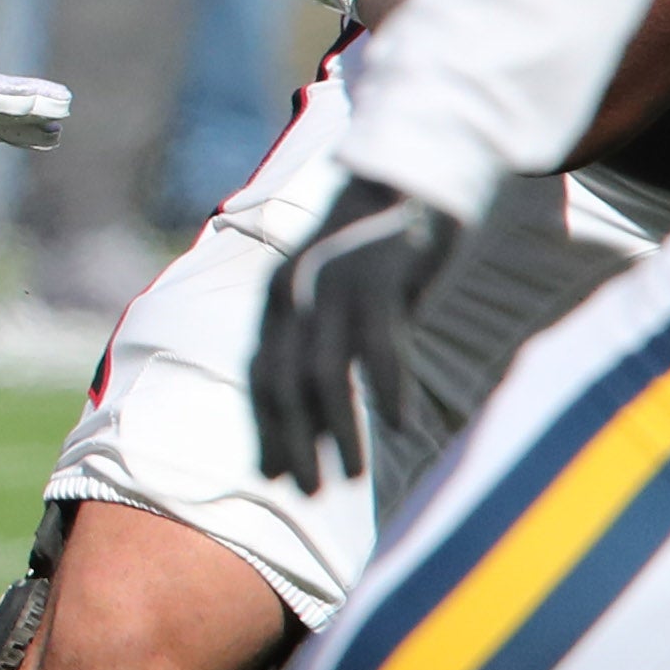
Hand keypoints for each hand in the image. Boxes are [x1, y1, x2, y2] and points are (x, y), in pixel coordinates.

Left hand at [254, 172, 454, 490]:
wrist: (408, 176)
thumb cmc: (372, 251)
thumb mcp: (334, 297)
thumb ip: (318, 345)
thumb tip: (312, 407)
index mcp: (279, 298)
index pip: (261, 375)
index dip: (266, 427)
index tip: (275, 476)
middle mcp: (295, 291)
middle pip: (283, 382)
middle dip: (293, 441)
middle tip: (307, 493)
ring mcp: (334, 284)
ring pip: (325, 373)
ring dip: (336, 430)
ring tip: (349, 476)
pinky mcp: (378, 276)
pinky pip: (380, 345)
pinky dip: (389, 389)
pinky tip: (401, 427)